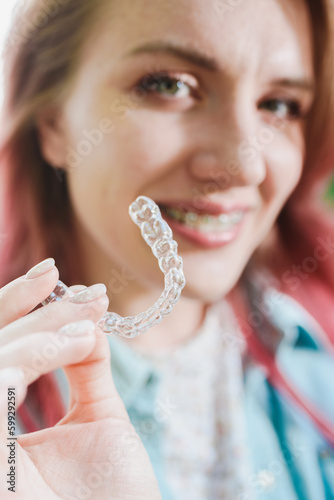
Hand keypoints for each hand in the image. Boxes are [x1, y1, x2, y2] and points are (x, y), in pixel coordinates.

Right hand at [0, 259, 161, 499]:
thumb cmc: (115, 490)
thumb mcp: (99, 414)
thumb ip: (85, 365)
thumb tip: (85, 315)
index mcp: (0, 425)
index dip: (15, 307)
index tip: (54, 274)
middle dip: (31, 309)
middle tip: (78, 290)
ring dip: (38, 329)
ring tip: (86, 321)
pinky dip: (31, 356)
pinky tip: (74, 344)